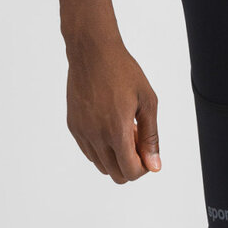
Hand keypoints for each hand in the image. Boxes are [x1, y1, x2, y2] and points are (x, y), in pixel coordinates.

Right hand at [66, 35, 160, 181]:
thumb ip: (151, 136)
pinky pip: (88, 152)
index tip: (148, 153)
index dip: (144, 168)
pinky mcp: (73, 126)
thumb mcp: (147, 101)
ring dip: (116, 157)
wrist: (93, 52)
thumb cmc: (123, 72)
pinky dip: (102, 148)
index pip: (130, 172)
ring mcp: (81, 132)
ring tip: (125, 130)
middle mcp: (95, 136)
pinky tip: (110, 126)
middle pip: (115, 174)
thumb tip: (154, 165)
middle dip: (131, 164)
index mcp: (116, 130)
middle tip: (138, 139)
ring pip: (101, 166)